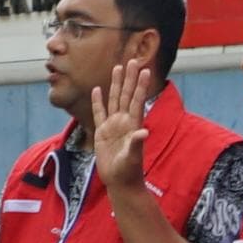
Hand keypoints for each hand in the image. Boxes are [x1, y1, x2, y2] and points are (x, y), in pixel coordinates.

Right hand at [88, 61, 153, 187]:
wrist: (120, 182)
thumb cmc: (128, 171)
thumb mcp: (132, 158)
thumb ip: (136, 144)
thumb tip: (143, 132)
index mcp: (133, 124)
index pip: (137, 100)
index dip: (141, 85)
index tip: (145, 69)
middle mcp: (124, 121)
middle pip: (127, 94)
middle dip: (130, 78)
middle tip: (133, 60)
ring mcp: (113, 125)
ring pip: (114, 99)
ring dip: (116, 84)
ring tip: (118, 68)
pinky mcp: (102, 132)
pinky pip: (99, 113)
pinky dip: (98, 101)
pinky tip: (97, 90)